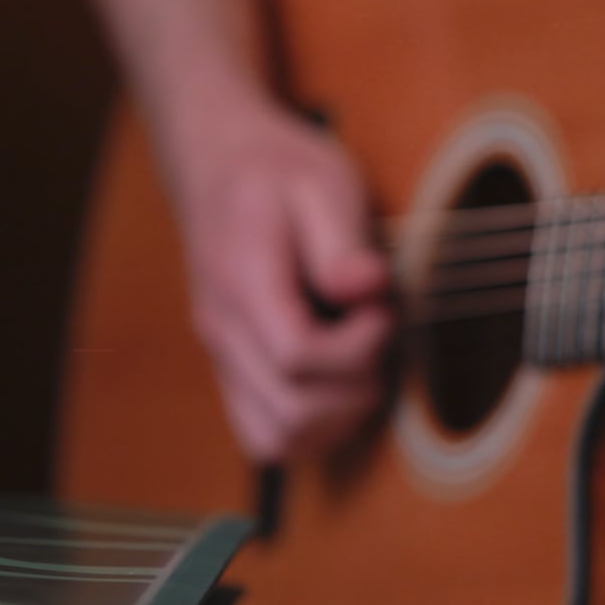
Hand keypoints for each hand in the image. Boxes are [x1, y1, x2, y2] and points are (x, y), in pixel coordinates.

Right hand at [163, 97, 392, 461]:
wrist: (220, 165)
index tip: (384, 308)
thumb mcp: (321, 182)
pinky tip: (344, 381)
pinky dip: (314, 428)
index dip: (360, 346)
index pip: (298, 355)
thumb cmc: (278, 171)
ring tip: (365, 359)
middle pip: (292, 411)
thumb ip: (342, 240)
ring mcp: (222, 357)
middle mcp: (222, 330)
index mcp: (243, 282)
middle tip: (380, 331)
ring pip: (278, 439)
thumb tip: (365, 289)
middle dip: (358, 384)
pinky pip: (266, 436)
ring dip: (340, 415)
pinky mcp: (233, 371)